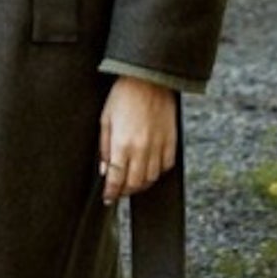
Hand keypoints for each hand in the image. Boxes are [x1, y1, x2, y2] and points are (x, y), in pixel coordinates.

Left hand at [98, 76, 177, 206]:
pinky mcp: (172, 141)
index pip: (117, 178)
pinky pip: (166, 166)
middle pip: (135, 183)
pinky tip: (149, 169)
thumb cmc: (123, 95)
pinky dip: (157, 172)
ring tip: (132, 182)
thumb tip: (105, 170)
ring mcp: (159, 146)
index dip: (112, 192)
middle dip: (125, 191)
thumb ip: (105, 147)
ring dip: (140, 184)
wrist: (149, 79)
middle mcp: (142, 149)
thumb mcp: (105, 119)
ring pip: (151, 178)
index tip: (108, 198)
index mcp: (123, 144)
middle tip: (118, 191)